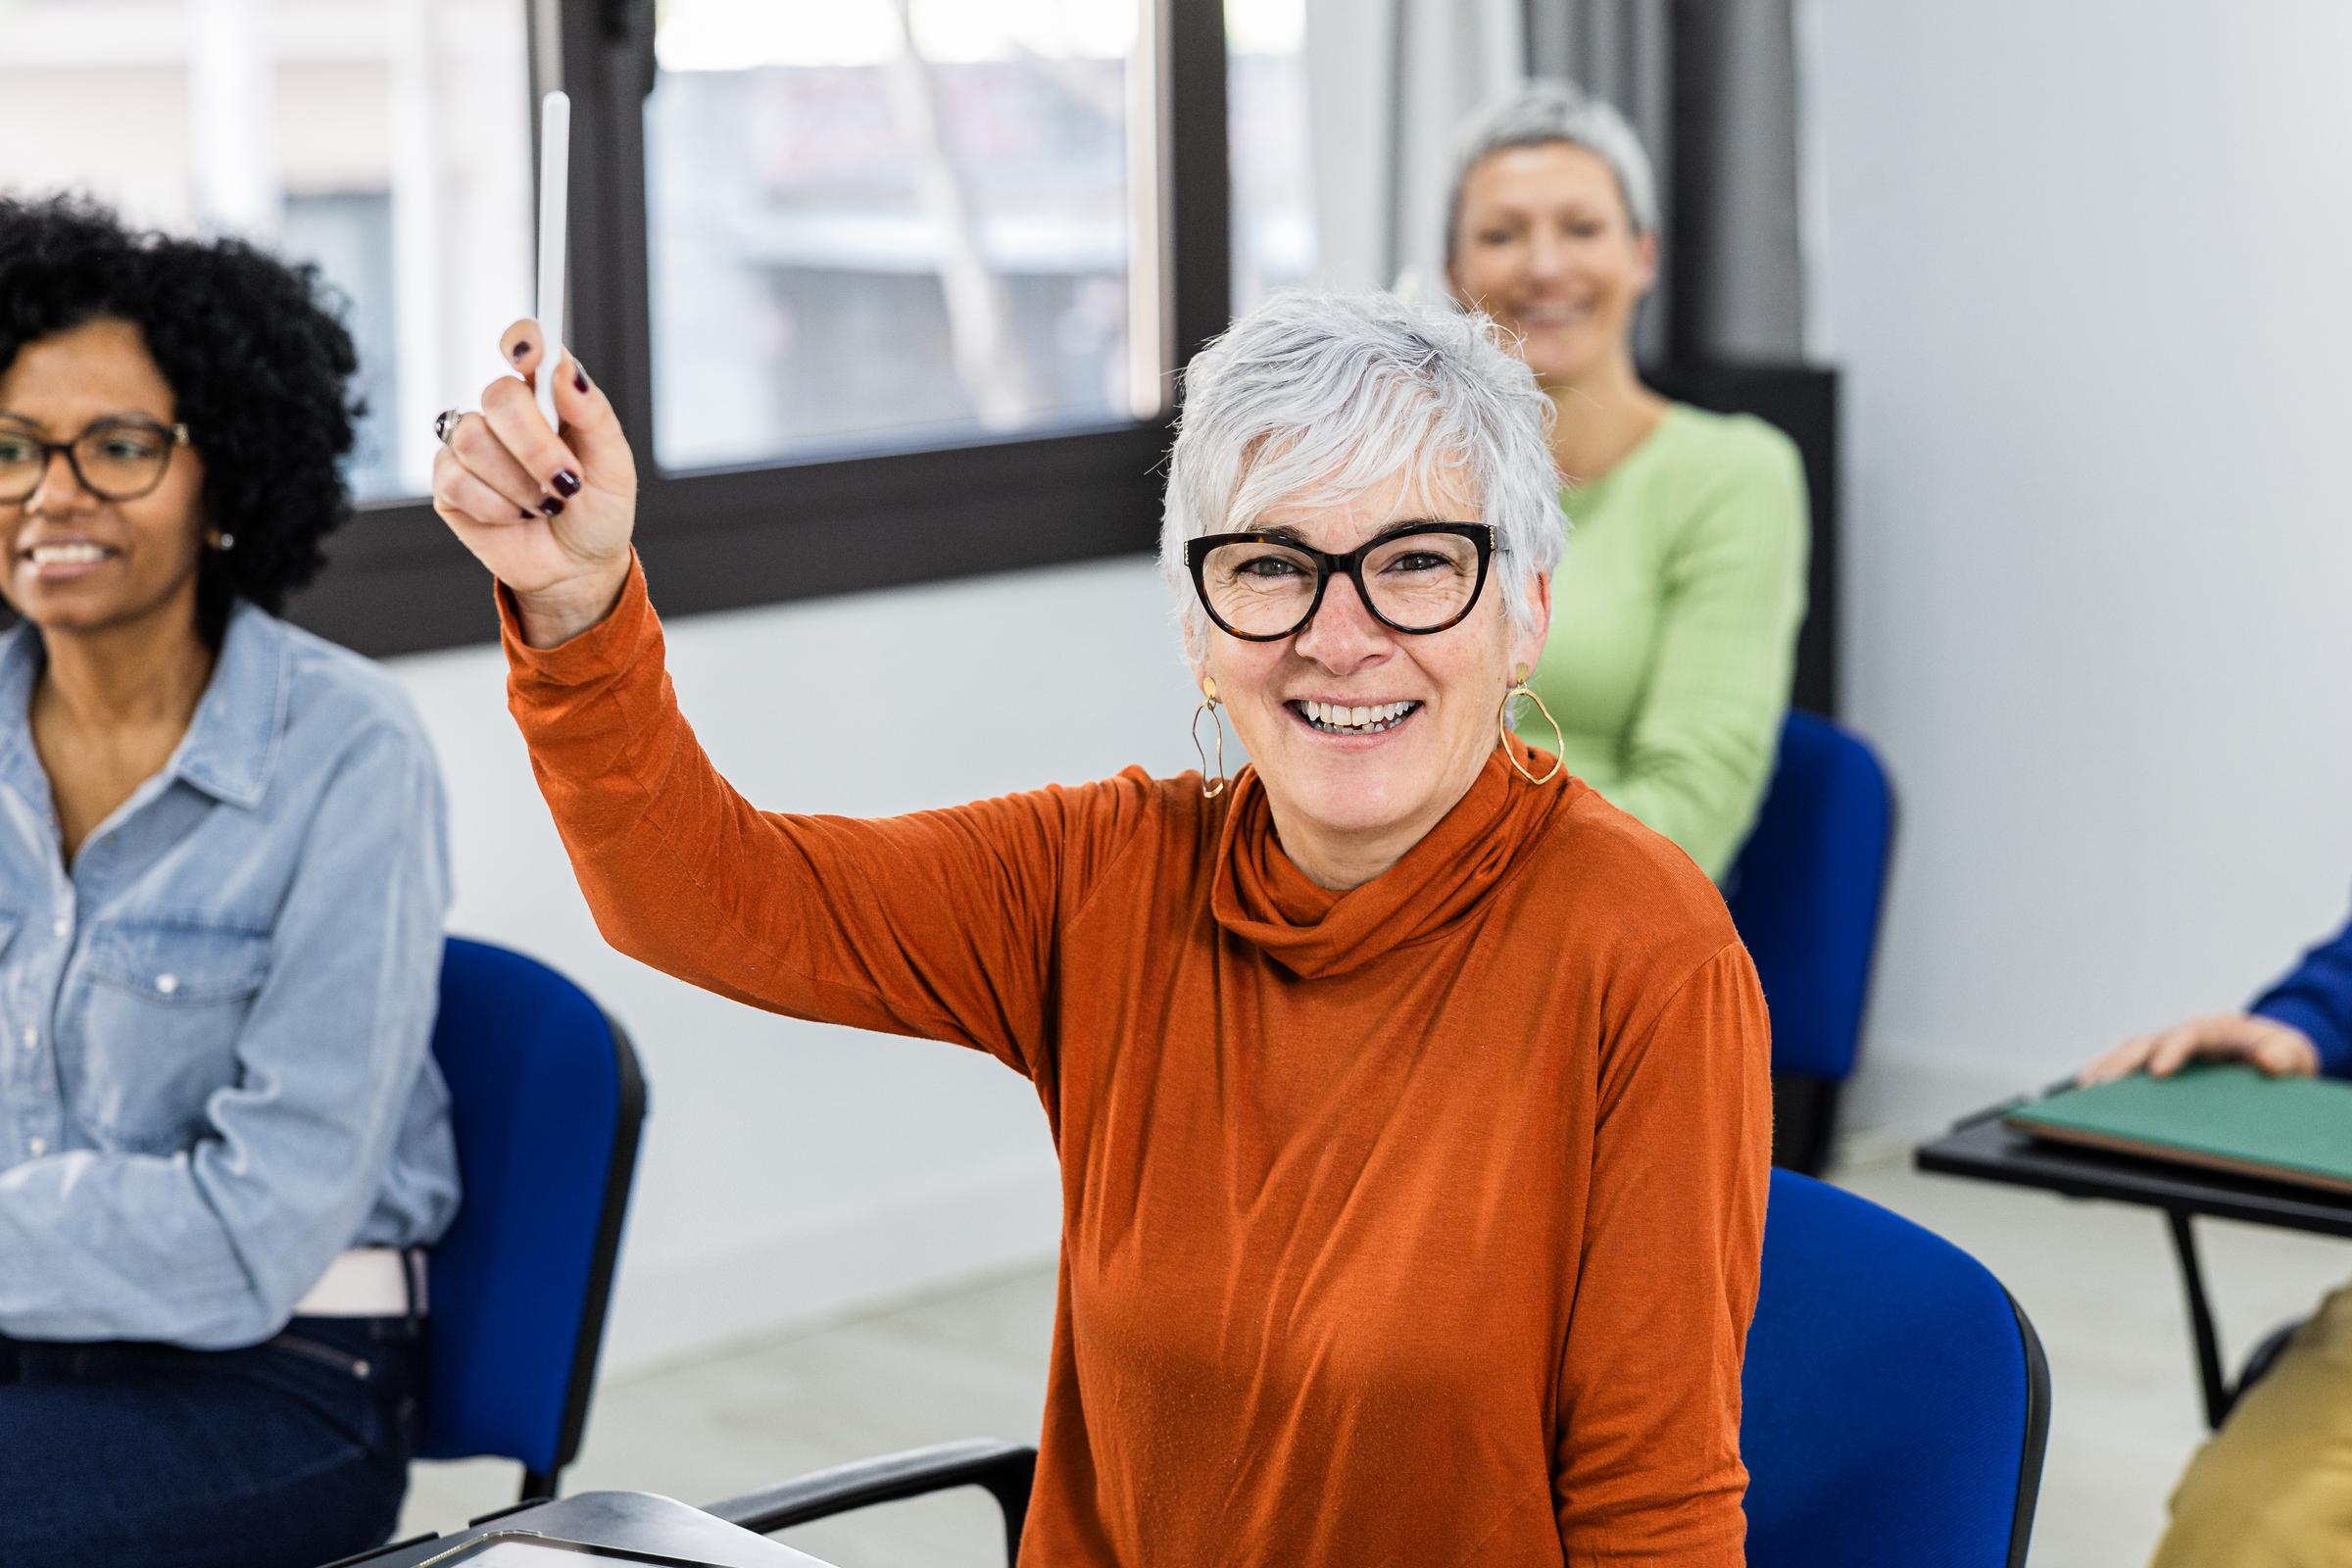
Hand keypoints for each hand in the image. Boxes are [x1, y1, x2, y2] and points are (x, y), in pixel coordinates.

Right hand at [431, 321, 638, 646]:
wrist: (576, 569)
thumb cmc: (598, 513)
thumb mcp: (615, 467)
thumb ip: (595, 416)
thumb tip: (566, 371)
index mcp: (548, 398)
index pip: (525, 346)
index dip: (522, 341)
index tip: (530, 357)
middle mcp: (506, 414)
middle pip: (498, 395)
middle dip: (536, 445)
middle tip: (567, 482)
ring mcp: (472, 444)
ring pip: (474, 439)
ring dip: (519, 484)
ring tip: (545, 505)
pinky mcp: (449, 482)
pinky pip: (456, 477)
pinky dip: (495, 506)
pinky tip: (515, 517)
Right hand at [2078, 1012, 2320, 1085]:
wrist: (2272, 1052)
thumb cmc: (2279, 1053)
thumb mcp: (2292, 1053)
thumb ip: (2283, 1055)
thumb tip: (2269, 1063)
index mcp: (2216, 1027)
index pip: (2189, 1033)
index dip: (2171, 1050)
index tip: (2157, 1072)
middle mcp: (2183, 1033)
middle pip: (2146, 1042)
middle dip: (2122, 1063)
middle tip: (2102, 1086)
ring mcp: (2166, 1046)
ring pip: (2129, 1052)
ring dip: (2106, 1068)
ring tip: (2086, 1090)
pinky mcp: (2157, 1060)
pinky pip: (2125, 1063)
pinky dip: (2105, 1072)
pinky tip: (2087, 1086)